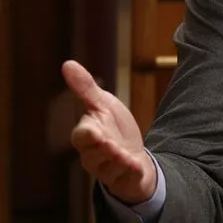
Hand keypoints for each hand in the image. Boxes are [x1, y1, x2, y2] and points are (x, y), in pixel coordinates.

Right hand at [62, 60, 156, 204]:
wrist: (133, 155)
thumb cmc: (113, 129)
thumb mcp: (103, 105)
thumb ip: (86, 89)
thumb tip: (67, 64)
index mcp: (88, 135)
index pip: (82, 135)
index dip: (88, 134)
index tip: (94, 130)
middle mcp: (94, 155)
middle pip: (93, 153)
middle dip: (102, 148)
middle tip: (110, 143)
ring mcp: (109, 169)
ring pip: (108, 167)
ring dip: (117, 160)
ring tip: (125, 155)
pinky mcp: (124, 178)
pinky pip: (125, 177)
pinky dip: (131, 171)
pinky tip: (136, 165)